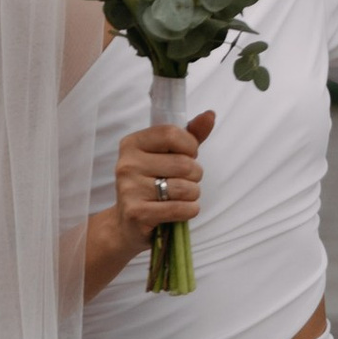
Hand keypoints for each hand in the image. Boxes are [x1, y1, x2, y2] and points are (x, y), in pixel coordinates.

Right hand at [114, 112, 214, 243]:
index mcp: (132, 144)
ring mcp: (129, 189)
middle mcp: (127, 164)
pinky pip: (180, 209)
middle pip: (183, 164)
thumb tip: (210, 115)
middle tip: (185, 180)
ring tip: (181, 196)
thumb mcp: (168, 155)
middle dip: (195, 174)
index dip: (190, 146)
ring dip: (193, 194)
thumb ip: (190, 135)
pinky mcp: (137, 213)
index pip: (171, 134)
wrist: (127, 223)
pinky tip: (182, 209)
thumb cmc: (152, 183)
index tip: (188, 155)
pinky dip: (189, 210)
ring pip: (185, 188)